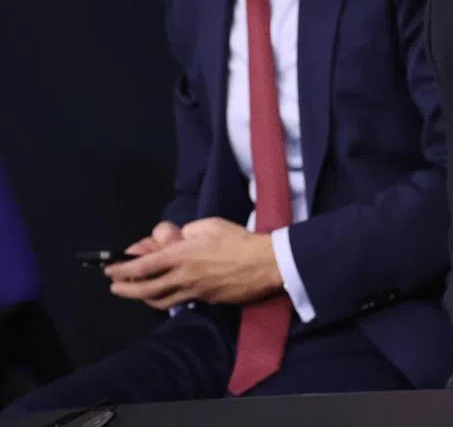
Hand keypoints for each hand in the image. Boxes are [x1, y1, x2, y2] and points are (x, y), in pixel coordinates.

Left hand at [105, 217, 282, 309]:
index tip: (111, 269)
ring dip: (143, 298)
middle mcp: (183, 277)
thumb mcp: (209, 225)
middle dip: (125, 289)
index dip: (122, 269)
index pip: (142, 266)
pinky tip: (166, 295)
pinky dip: (166, 299)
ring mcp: (195, 292)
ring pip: (160, 300)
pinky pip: (180, 301)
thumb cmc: (238, 240)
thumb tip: (173, 240)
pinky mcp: (207, 299)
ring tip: (137, 293)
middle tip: (115, 288)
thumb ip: (186, 232)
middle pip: (145, 289)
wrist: (266, 263)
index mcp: (181, 256)